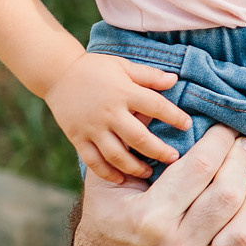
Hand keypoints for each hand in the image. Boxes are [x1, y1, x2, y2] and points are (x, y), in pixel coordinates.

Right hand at [45, 50, 190, 179]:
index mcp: (124, 92)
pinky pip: (93, 161)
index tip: (187, 125)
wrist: (57, 73)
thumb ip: (149, 76)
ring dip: (135, 167)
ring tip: (149, 172)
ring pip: (116, 155)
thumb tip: (175, 80)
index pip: (156, 106)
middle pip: (138, 138)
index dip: (174, 117)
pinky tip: (120, 179)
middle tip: (173, 159)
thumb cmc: (96, 68)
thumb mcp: (124, 66)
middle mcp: (109, 112)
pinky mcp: (78, 138)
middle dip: (159, 151)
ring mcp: (92, 128)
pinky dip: (107, 173)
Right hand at [74, 123, 245, 245]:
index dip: (221, 141)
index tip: (228, 129)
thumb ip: (132, 148)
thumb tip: (160, 109)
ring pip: (242, 238)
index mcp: (148, 218)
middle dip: (242, 164)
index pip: (200, 168)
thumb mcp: (107, 180)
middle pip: (226, 199)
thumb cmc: (108, 218)